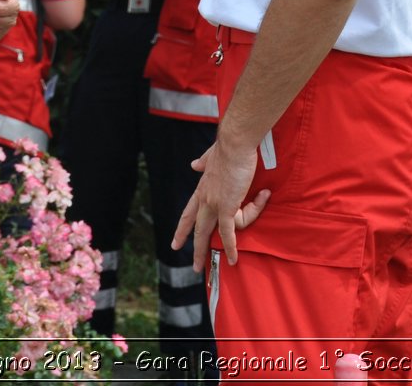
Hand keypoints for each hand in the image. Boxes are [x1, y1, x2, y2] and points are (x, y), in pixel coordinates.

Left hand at [170, 139, 267, 271]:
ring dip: (206, 252)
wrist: (235, 144)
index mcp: (202, 188)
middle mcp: (205, 198)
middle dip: (193, 247)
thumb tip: (194, 164)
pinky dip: (231, 247)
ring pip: (207, 234)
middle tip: (193, 265)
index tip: (176, 241)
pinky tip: (233, 259)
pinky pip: (228, 233)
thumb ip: (203, 162)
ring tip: (213, 267)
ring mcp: (214, 204)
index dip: (183, 228)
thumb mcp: (211, 156)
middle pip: (195, 228)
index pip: (189, 212)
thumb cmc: (228, 148)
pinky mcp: (226, 207)